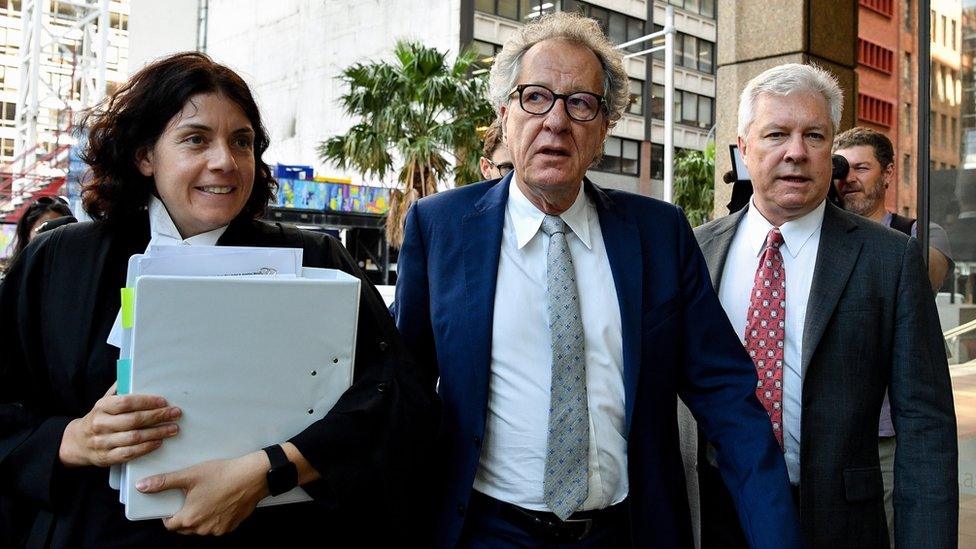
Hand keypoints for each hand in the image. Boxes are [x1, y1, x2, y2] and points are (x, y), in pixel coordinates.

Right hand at [59, 383, 180, 466]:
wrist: (77, 442)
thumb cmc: (99, 418)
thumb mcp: (105, 402)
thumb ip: (120, 390)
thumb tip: (135, 373)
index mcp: (101, 407)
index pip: (126, 402)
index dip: (146, 402)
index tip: (164, 401)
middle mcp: (100, 424)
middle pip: (133, 420)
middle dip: (157, 416)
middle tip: (175, 414)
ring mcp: (102, 442)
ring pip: (134, 437)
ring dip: (156, 433)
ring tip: (173, 429)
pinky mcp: (106, 457)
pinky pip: (129, 453)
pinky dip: (146, 448)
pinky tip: (158, 442)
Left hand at [137, 451, 269, 535]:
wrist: (253, 476)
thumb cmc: (223, 475)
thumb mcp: (190, 475)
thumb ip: (164, 482)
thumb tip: (143, 486)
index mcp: (189, 518)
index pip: (170, 525)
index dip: (168, 515)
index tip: (173, 505)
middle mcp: (203, 528)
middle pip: (185, 528)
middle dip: (184, 517)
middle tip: (190, 499)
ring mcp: (218, 529)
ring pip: (201, 528)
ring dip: (200, 518)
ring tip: (207, 499)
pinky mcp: (231, 526)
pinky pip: (217, 526)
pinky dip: (215, 518)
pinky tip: (220, 503)